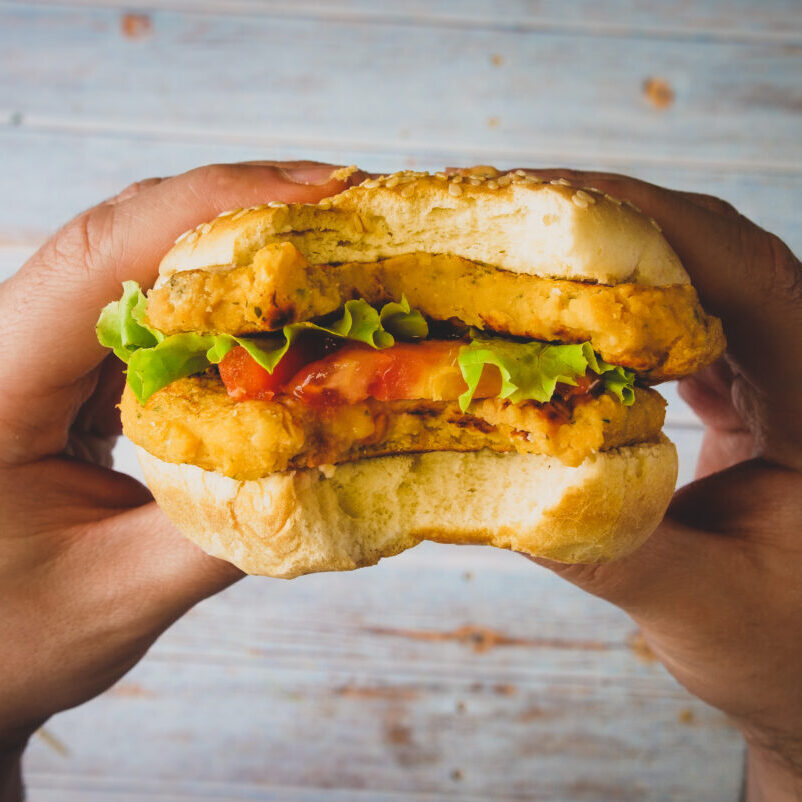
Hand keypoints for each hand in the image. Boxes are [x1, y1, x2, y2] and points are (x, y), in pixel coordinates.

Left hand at [0, 161, 361, 799]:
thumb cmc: (4, 645)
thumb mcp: (116, 596)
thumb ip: (227, 527)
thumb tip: (335, 461)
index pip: (101, 256)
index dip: (214, 205)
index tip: (324, 189)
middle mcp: (2, 345)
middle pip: (125, 241)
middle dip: (241, 215)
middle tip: (350, 211)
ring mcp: (29, 354)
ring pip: (138, 272)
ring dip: (235, 262)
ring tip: (329, 260)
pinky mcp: (61, 375)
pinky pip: (144, 321)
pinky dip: (217, 314)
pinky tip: (272, 323)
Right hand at [526, 170, 801, 800]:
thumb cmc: (783, 651)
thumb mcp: (704, 609)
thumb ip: (610, 547)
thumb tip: (496, 482)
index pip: (751, 272)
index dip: (653, 223)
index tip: (556, 199)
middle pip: (716, 252)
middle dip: (615, 220)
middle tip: (512, 210)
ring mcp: (776, 368)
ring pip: (694, 276)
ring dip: (609, 256)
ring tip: (522, 246)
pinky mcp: (742, 385)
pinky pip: (677, 318)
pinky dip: (613, 304)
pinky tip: (559, 310)